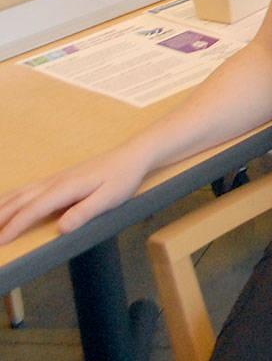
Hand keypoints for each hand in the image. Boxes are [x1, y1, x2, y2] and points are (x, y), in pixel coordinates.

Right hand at [0, 146, 149, 245]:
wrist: (132, 155)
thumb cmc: (123, 177)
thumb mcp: (110, 198)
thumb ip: (86, 212)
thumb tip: (61, 228)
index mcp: (66, 187)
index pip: (33, 209)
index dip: (14, 226)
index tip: (0, 242)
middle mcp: (55, 181)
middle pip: (19, 200)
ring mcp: (55, 178)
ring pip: (20, 193)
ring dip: (1, 207)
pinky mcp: (58, 179)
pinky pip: (27, 189)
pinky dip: (10, 198)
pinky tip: (5, 204)